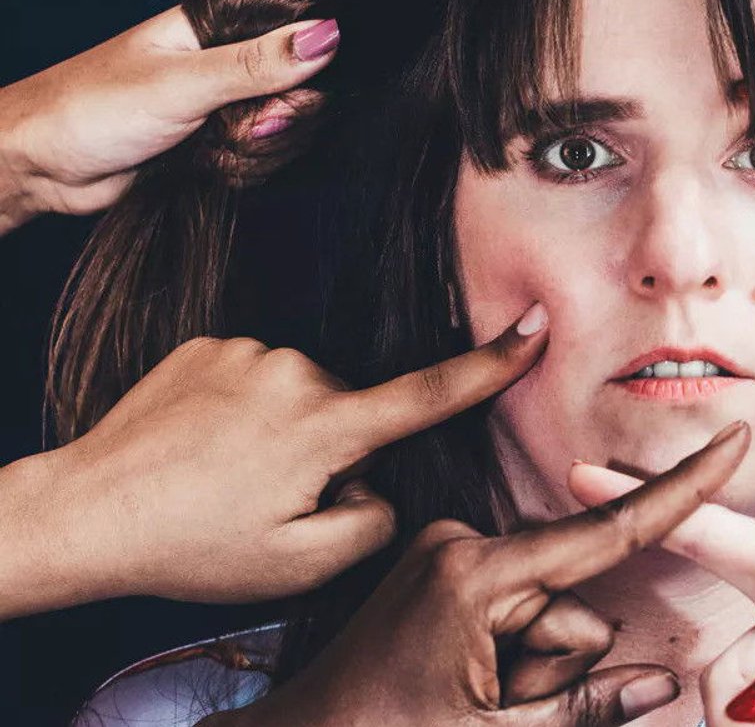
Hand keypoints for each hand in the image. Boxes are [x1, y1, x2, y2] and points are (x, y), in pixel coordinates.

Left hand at [0, 6, 336, 226]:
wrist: (41, 165)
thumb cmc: (91, 110)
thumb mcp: (183, 84)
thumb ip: (259, 64)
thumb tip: (329, 34)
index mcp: (220, 22)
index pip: (304, 35)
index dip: (306, 75)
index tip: (278, 104)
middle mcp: (230, 56)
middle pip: (305, 92)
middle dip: (273, 126)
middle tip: (231, 130)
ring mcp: (227, 99)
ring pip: (287, 131)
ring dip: (253, 154)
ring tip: (205, 149)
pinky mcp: (221, 138)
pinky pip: (265, 158)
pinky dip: (242, 171)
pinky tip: (205, 166)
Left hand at [7, 302, 549, 615]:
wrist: (83, 512)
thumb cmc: (192, 548)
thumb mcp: (301, 564)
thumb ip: (373, 522)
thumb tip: (378, 482)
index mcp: (326, 427)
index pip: (429, 391)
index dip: (492, 363)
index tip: (536, 324)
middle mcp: (296, 372)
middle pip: (352, 411)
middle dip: (331, 451)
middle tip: (268, 500)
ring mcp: (249, 351)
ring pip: (303, 394)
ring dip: (283, 430)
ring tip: (224, 475)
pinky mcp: (209, 343)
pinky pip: (257, 376)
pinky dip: (243, 410)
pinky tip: (202, 446)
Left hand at [221, 422, 751, 726]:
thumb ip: (586, 708)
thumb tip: (662, 685)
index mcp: (476, 575)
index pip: (606, 534)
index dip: (681, 493)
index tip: (733, 442)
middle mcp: (463, 544)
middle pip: (575, 598)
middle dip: (554, 661)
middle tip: (492, 706)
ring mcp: (449, 551)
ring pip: (548, 608)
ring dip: (527, 665)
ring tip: (465, 697)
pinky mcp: (441, 565)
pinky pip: (515, 603)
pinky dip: (506, 649)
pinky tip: (458, 678)